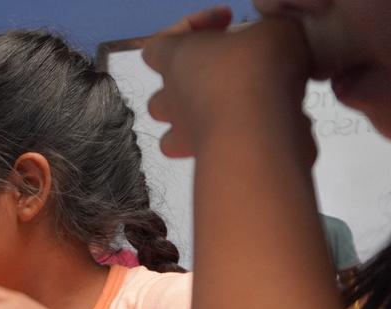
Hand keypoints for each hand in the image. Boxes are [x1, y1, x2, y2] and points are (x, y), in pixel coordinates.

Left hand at [143, 13, 312, 159]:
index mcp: (176, 59)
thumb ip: (270, 29)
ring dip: (200, 116)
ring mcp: (184, 133)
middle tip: (227, 72)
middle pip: (163, 92)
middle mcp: (172, 98)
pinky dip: (225, 140)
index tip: (224, 22)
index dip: (189, 29)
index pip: (158, 45)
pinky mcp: (204, 159)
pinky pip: (204, 150)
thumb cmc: (255, 74)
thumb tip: (276, 37)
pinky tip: (254, 127)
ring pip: (176, 127)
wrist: (257, 134)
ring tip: (235, 104)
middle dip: (191, 83)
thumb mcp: (276, 30)